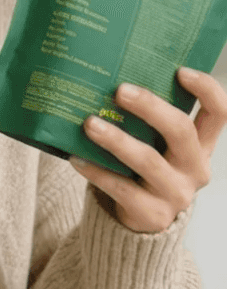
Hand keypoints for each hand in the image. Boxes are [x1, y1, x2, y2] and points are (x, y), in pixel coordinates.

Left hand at [70, 67, 226, 232]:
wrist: (142, 217)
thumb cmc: (146, 164)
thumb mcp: (158, 143)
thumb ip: (148, 118)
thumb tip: (109, 76)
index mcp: (201, 145)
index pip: (219, 113)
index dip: (207, 90)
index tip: (181, 71)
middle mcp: (195, 168)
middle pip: (181, 131)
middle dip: (150, 107)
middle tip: (119, 91)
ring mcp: (176, 193)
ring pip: (148, 160)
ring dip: (116, 139)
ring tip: (89, 123)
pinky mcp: (152, 214)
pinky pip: (122, 188)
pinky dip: (97, 171)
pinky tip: (76, 157)